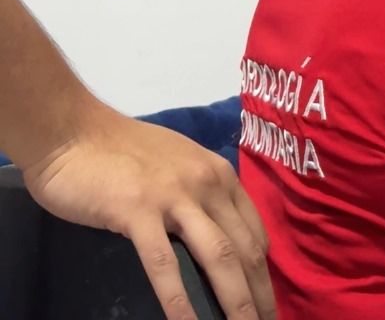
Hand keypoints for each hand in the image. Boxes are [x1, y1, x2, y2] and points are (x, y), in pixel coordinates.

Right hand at [23, 107, 274, 319]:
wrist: (72, 130)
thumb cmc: (120, 150)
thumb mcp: (178, 165)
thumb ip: (200, 196)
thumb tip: (214, 236)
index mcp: (219, 175)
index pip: (254, 232)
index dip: (263, 271)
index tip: (265, 299)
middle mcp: (207, 185)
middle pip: (245, 249)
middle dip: (260, 294)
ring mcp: (175, 197)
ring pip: (219, 257)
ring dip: (236, 301)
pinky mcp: (138, 211)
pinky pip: (165, 264)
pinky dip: (180, 300)